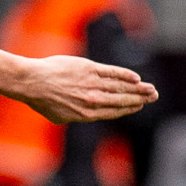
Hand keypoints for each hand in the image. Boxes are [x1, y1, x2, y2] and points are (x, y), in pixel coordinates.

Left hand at [13, 55, 156, 122]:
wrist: (32, 82)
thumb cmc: (40, 99)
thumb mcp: (58, 116)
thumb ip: (74, 116)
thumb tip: (80, 115)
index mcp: (86, 114)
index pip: (113, 111)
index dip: (128, 108)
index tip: (139, 106)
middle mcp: (92, 100)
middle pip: (121, 100)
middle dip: (139, 99)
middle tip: (153, 96)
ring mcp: (92, 84)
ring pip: (120, 87)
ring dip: (138, 88)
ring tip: (150, 88)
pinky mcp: (89, 69)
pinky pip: (112, 73)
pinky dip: (124, 75)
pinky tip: (135, 77)